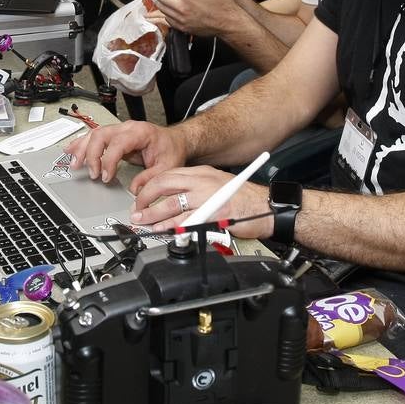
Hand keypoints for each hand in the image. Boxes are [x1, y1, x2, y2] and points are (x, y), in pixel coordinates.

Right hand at [64, 120, 186, 189]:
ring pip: (94, 134)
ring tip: (74, 164)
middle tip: (91, 173)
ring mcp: (119, 130)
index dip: (108, 161)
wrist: (174, 140)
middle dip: (90, 154)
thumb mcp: (167, 166)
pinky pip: (94, 136)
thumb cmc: (170, 150)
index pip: (117, 144)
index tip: (107, 177)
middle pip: (101, 135)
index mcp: (140, 132)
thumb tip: (134, 190)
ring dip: (81, 149)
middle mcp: (127, 128)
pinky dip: (81, 143)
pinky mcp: (114, 135)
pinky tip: (71, 150)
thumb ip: (150, 178)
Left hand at [131, 167, 273, 237]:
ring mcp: (208, 197)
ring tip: (142, 222)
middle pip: (164, 184)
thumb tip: (174, 200)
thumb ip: (197, 190)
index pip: (168, 174)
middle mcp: (203, 181)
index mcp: (203, 173)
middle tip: (137, 210)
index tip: (142, 197)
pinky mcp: (214, 214)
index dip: (150, 186)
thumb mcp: (218, 185)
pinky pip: (186, 220)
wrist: (267, 208)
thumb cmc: (245, 200)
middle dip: (146, 198)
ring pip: (171, 203)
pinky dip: (170, 226)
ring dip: (152, 214)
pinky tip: (161, 230)